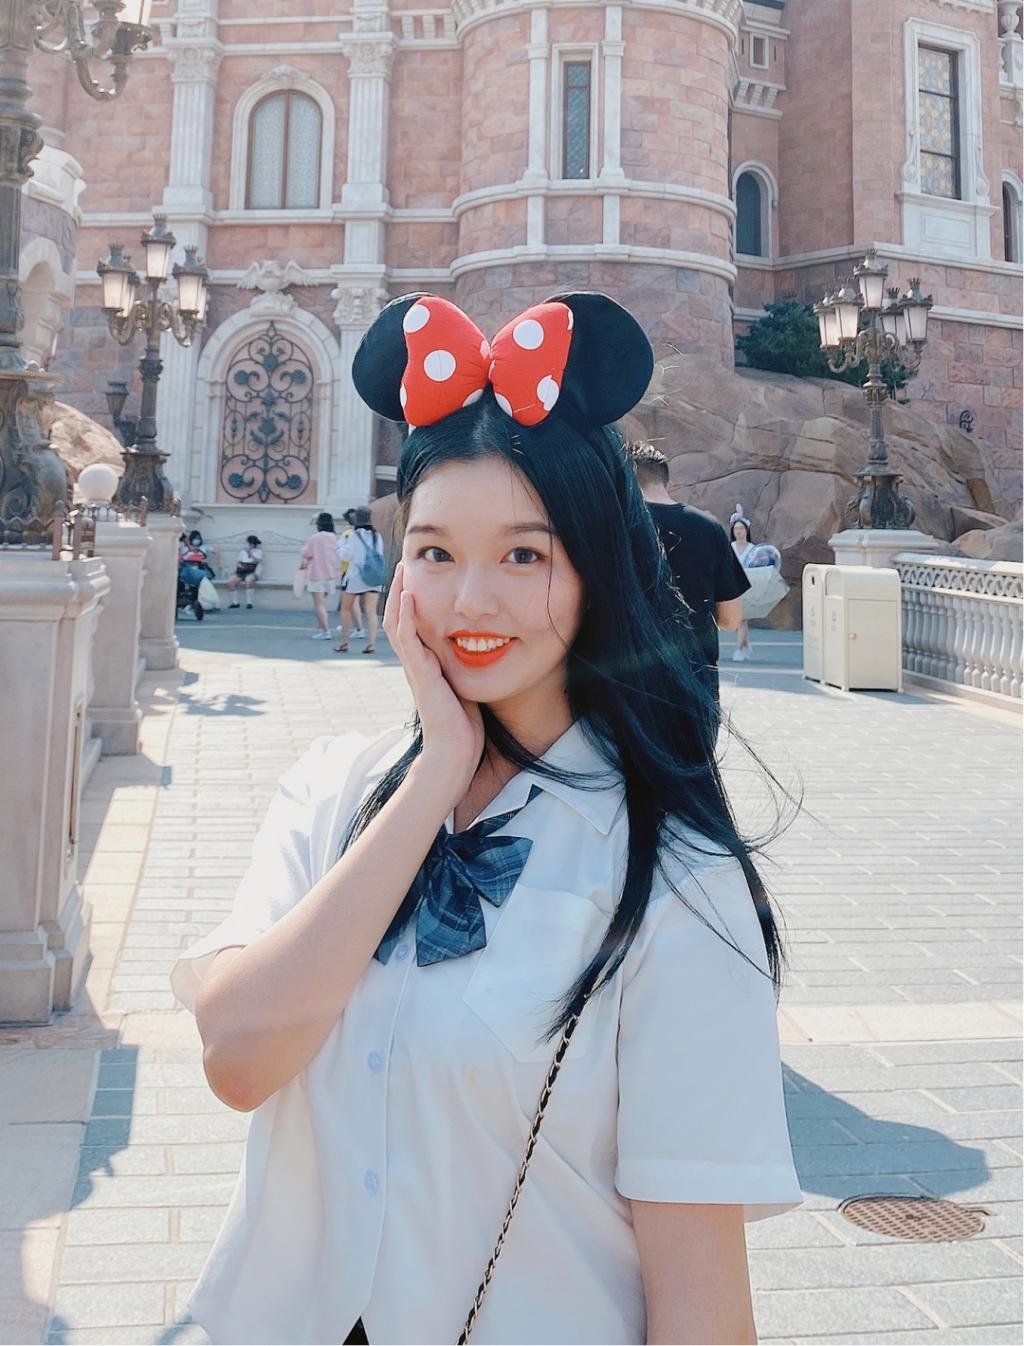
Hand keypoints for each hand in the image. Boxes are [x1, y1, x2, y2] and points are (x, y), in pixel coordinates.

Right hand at [383, 563, 483, 794]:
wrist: (454, 752)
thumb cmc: (465, 726)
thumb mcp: (467, 687)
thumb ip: (469, 668)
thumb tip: (487, 649)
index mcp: (426, 664)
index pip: (413, 625)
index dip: (413, 601)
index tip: (420, 575)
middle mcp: (416, 662)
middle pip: (399, 618)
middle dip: (401, 589)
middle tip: (405, 563)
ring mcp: (414, 667)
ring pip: (397, 623)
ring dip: (399, 594)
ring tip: (403, 569)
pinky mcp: (419, 673)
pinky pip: (407, 638)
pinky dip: (406, 615)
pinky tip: (409, 594)